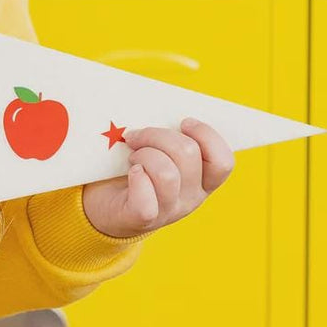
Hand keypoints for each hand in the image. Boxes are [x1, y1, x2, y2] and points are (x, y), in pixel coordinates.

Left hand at [81, 117, 233, 239]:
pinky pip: (146, 200)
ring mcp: (168, 211)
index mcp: (203, 181)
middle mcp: (191, 198)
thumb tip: (162, 108)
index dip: (206, 135)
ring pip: (167, 173)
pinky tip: (131, 172)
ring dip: (144, 155)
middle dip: (158, 135)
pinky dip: (136, 179)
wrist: (103, 207)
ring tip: (132, 157)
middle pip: (188, 154)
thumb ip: (170, 137)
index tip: (183, 122)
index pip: (223, 161)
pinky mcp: (141, 219)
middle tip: (136, 136)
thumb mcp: (160, 152)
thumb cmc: (134, 170)